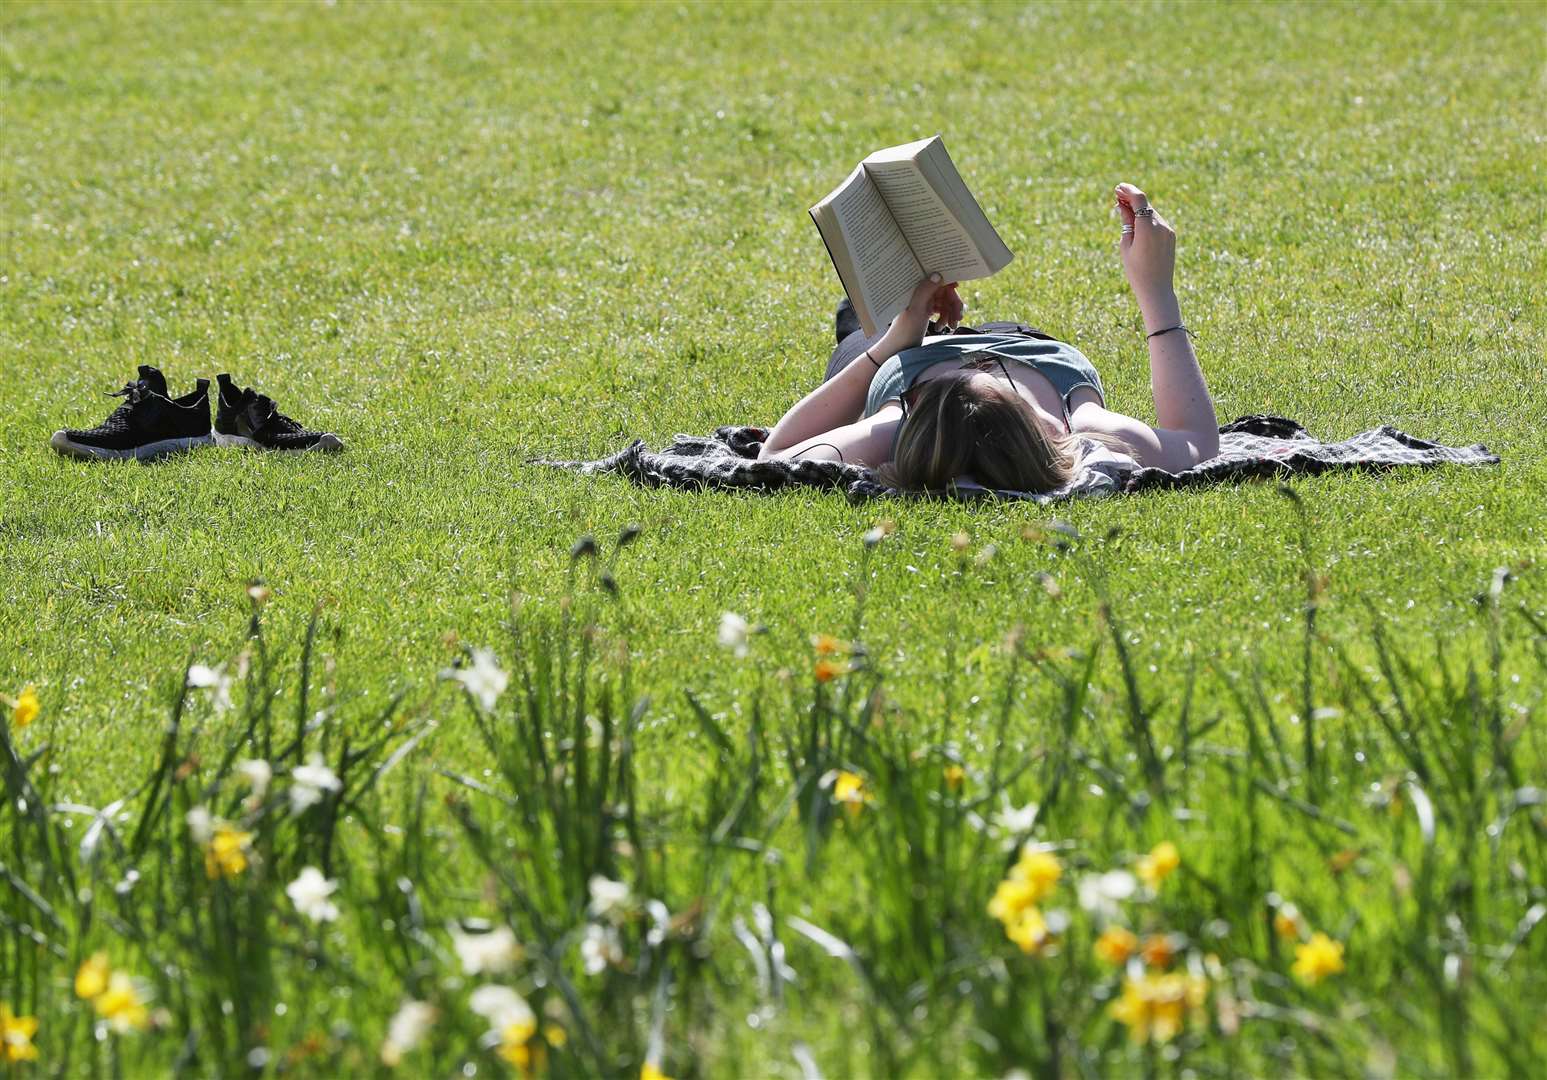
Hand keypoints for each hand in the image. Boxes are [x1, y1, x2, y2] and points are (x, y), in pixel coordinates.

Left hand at [901, 273, 962, 329]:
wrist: (899, 349)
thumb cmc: (904, 331)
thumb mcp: (916, 310)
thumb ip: (925, 291)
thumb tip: (937, 274)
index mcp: (914, 288)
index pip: (935, 278)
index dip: (947, 281)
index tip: (956, 288)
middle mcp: (919, 292)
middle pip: (944, 291)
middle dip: (953, 304)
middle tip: (958, 317)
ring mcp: (923, 301)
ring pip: (945, 301)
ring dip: (951, 313)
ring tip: (951, 326)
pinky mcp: (926, 310)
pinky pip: (942, 310)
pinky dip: (945, 318)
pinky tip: (940, 327)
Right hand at [1115, 183, 1175, 303]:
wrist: (1157, 289)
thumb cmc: (1136, 271)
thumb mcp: (1126, 245)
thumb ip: (1126, 222)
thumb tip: (1123, 206)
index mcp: (1147, 228)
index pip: (1140, 199)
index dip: (1129, 190)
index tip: (1118, 188)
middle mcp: (1161, 226)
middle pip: (1145, 204)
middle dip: (1132, 198)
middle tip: (1117, 195)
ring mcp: (1168, 230)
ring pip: (1151, 212)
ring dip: (1139, 208)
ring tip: (1124, 207)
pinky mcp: (1171, 236)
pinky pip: (1157, 222)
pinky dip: (1146, 218)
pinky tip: (1136, 220)